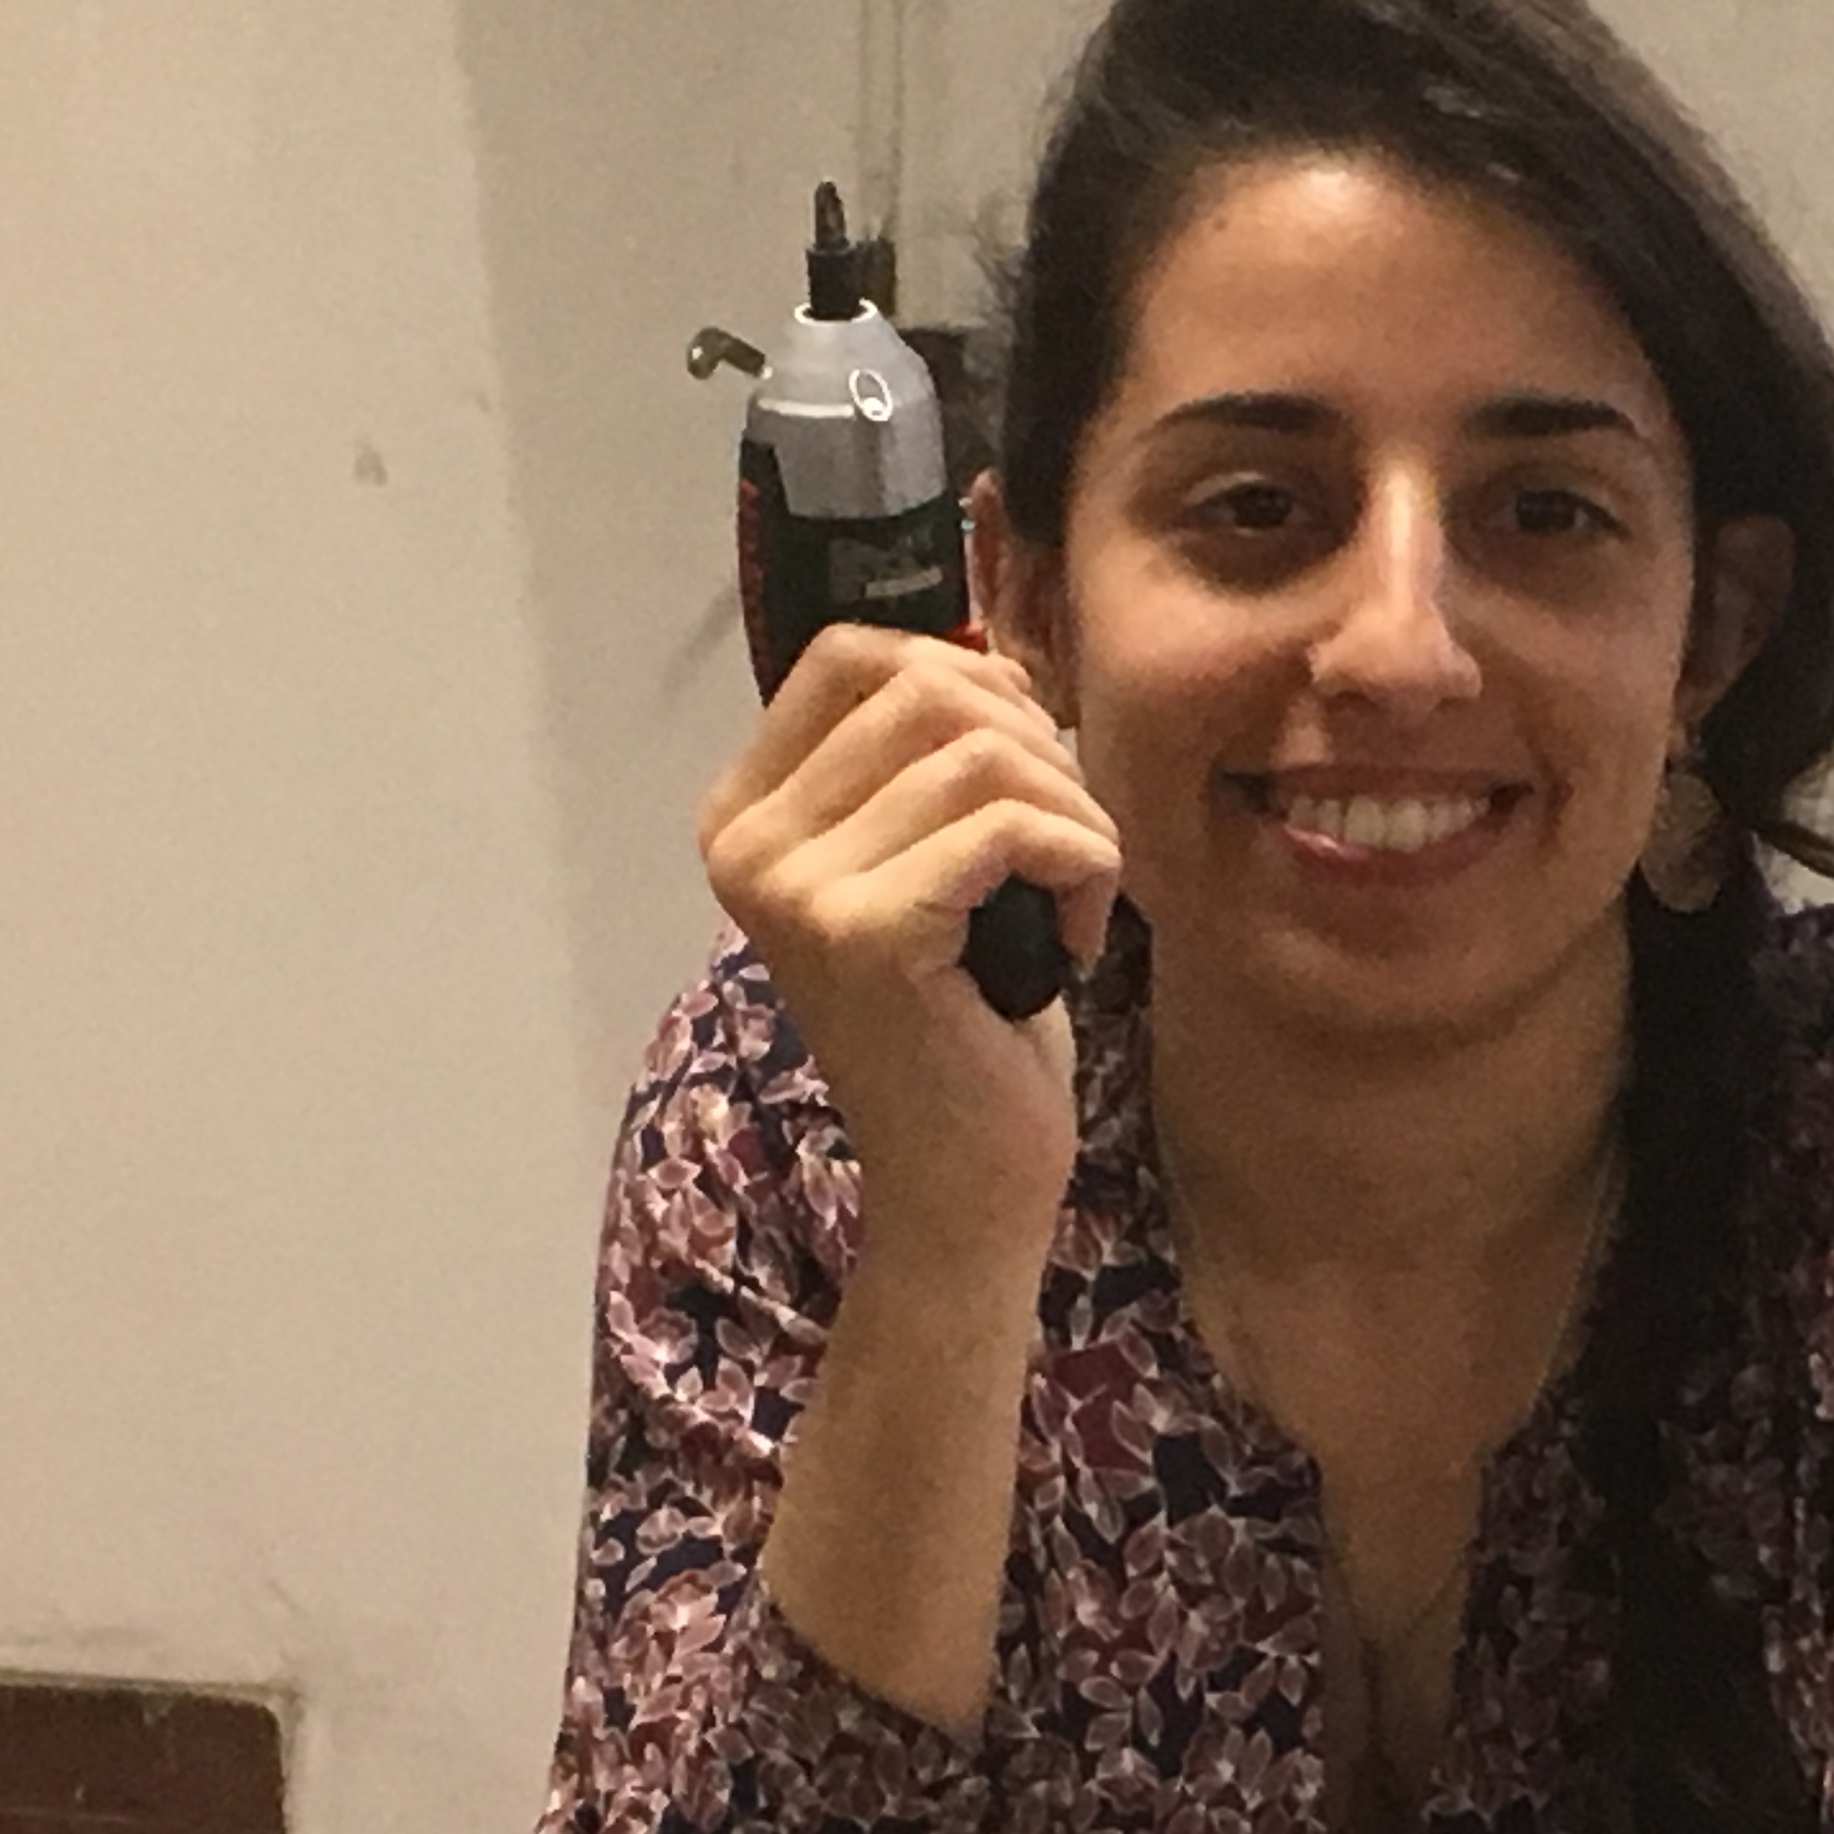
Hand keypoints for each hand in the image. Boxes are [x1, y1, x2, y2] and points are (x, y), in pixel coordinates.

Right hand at [698, 625, 1121, 1250]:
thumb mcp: (934, 862)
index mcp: (746, 813)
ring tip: (1075, 894)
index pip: (852, 655)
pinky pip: (1015, 826)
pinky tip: (1078, 942)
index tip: (1025, 764)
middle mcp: (748, 843)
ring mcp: (796, 887)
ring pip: (984, 752)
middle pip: (928, 687)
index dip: (970, 679)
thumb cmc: (970, 1018)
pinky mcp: (865, 932)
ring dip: (1073, 813)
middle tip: (1066, 842)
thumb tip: (991, 655)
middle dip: (1040, 748)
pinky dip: (1086, 867)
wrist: (964, 1178)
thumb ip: (927, 760)